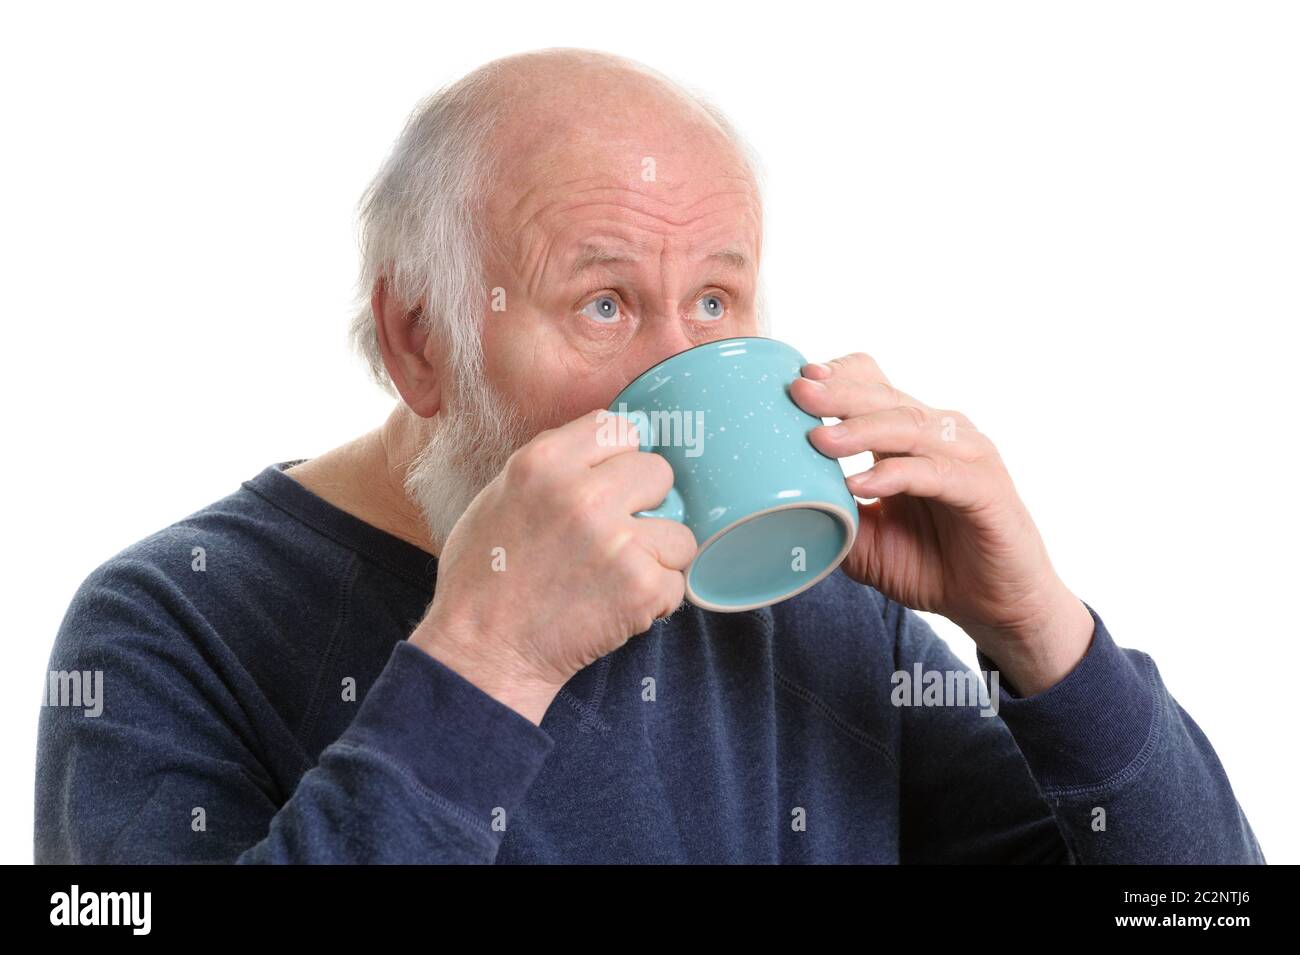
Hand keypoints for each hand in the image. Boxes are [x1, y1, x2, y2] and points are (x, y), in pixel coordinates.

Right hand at [410, 409, 695, 723]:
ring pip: (680, 531)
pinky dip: (656, 600)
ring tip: (619, 576)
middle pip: (659, 471)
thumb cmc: (484, 576)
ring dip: (658, 556)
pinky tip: (618, 605)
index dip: (620, 458)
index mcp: (544, 462)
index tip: (611, 484)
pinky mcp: (640, 587)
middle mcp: (583, 494)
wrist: (482, 651)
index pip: (620, 428)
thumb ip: (554, 465)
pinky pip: (678, 582)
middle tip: (619, 535)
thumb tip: (610, 446)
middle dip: (647, 503)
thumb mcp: (499, 495)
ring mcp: (617, 541)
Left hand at [791, 352, 1094, 694]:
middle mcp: (941, 434)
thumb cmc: (933, 564)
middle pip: (886, 398)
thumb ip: (831, 516)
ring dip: (860, 431)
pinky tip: (863, 483)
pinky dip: (897, 475)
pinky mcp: (985, 490)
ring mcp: (968, 457)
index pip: (874, 384)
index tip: (795, 380)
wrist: (995, 606)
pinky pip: (936, 474)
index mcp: (910, 435)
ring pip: (910, 428)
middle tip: (796, 393)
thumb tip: (778, 508)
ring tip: (818, 441)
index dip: (838, 377)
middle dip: (837, 395)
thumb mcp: (867, 540)